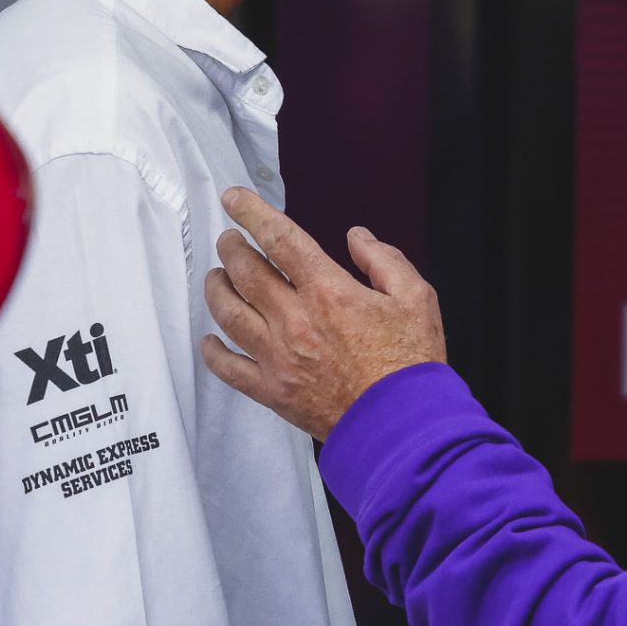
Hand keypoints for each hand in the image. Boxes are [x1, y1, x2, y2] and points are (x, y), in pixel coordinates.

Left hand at [201, 186, 446, 439]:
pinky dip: (213, 351)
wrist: (403, 427)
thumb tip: (357, 237)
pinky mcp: (273, 391)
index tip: (235, 198)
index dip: (252, 213)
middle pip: (246, 271)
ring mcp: (279, 357)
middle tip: (229, 239)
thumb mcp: (416, 297)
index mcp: (329, 292)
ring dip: (217, 288)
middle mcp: (296, 321)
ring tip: (217, 276)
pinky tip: (210, 339)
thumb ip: (384, 259)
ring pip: (228, 313)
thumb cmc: (412, 364)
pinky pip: (229, 368)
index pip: (280, 239)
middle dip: (232, 247)